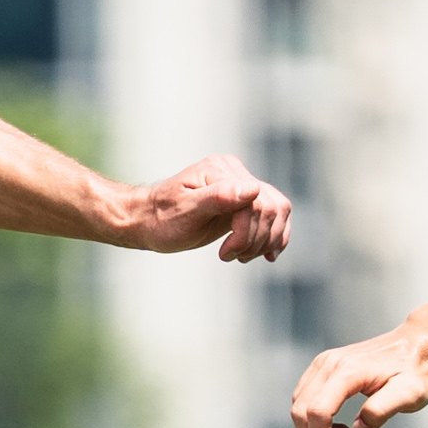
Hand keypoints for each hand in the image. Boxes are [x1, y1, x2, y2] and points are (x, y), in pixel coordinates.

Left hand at [118, 156, 293, 263]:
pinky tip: (267, 254)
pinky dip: (276, 236)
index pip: (253, 203)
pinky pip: (275, 215)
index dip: (245, 233)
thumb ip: (218, 197)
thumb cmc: (162, 219)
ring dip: (267, 240)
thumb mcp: (186, 211)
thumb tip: (251, 189)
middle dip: (255, 239)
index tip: (224, 255)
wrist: (149, 221)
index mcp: (220, 170)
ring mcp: (242, 186)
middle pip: (270, 208)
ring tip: (243, 256)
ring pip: (278, 210)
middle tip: (232, 256)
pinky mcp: (245, 202)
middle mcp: (235, 173)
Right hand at [289, 321, 427, 427]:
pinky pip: (304, 395)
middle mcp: (330, 364)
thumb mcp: (411, 394)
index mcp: (349, 372)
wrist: (416, 344)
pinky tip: (336, 424)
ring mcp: (324, 362)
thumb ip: (384, 410)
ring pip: (299, 403)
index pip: (319, 411)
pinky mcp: (323, 365)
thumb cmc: (416, 372)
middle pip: (301, 409)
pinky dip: (312, 416)